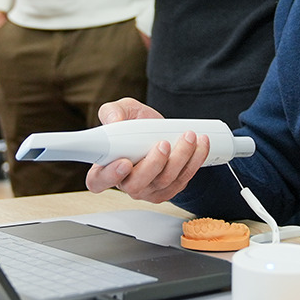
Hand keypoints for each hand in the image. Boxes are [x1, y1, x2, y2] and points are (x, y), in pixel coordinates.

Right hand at [86, 98, 210, 202]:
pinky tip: (200, 143)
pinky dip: (194, 161)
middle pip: (136, 185)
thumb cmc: (136, 123)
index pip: (98, 181)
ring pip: (163, 182)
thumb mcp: (123, 110)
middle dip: (153, 165)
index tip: (124, 162)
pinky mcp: (169, 189)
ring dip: (180, 158)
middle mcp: (125, 183)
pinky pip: (183, 180)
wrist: (162, 130)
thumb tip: (115, 123)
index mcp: (105, 167)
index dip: (109, 176)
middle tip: (163, 144)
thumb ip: (112, 112)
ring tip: (188, 136)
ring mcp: (148, 189)